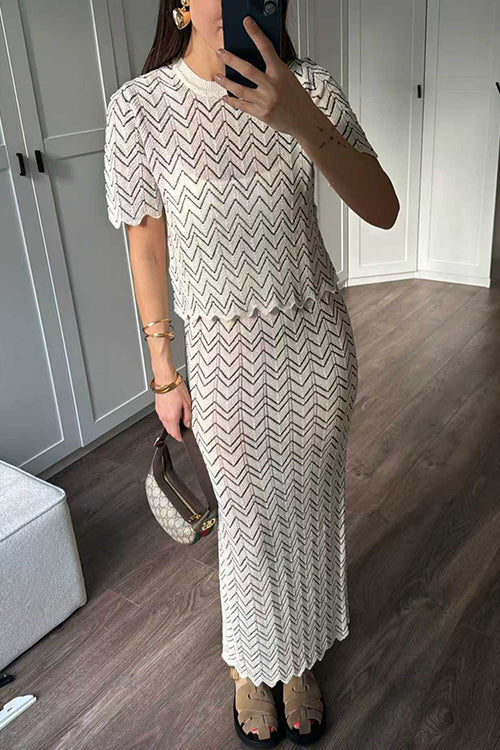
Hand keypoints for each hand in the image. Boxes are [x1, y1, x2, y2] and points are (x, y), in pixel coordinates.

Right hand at [155, 379, 191, 441]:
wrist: (166, 380)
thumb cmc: (176, 389)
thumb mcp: (187, 404)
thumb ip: (188, 416)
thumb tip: (187, 423)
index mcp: (172, 418)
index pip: (175, 433)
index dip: (179, 437)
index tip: (182, 438)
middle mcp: (164, 417)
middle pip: (169, 430)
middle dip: (175, 432)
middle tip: (181, 431)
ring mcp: (160, 412)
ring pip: (165, 424)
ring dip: (171, 425)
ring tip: (178, 421)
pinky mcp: (157, 407)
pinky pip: (163, 417)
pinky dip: (167, 418)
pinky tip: (173, 413)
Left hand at [214, 16, 313, 137]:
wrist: (304, 120)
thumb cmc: (297, 98)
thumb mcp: (288, 79)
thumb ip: (273, 71)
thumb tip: (254, 62)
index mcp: (280, 73)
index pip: (266, 48)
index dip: (256, 34)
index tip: (247, 23)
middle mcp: (272, 86)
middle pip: (247, 70)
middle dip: (231, 60)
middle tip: (220, 52)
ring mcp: (265, 101)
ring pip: (240, 89)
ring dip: (226, 82)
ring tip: (217, 77)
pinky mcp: (261, 114)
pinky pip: (242, 106)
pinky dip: (232, 101)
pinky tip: (225, 97)